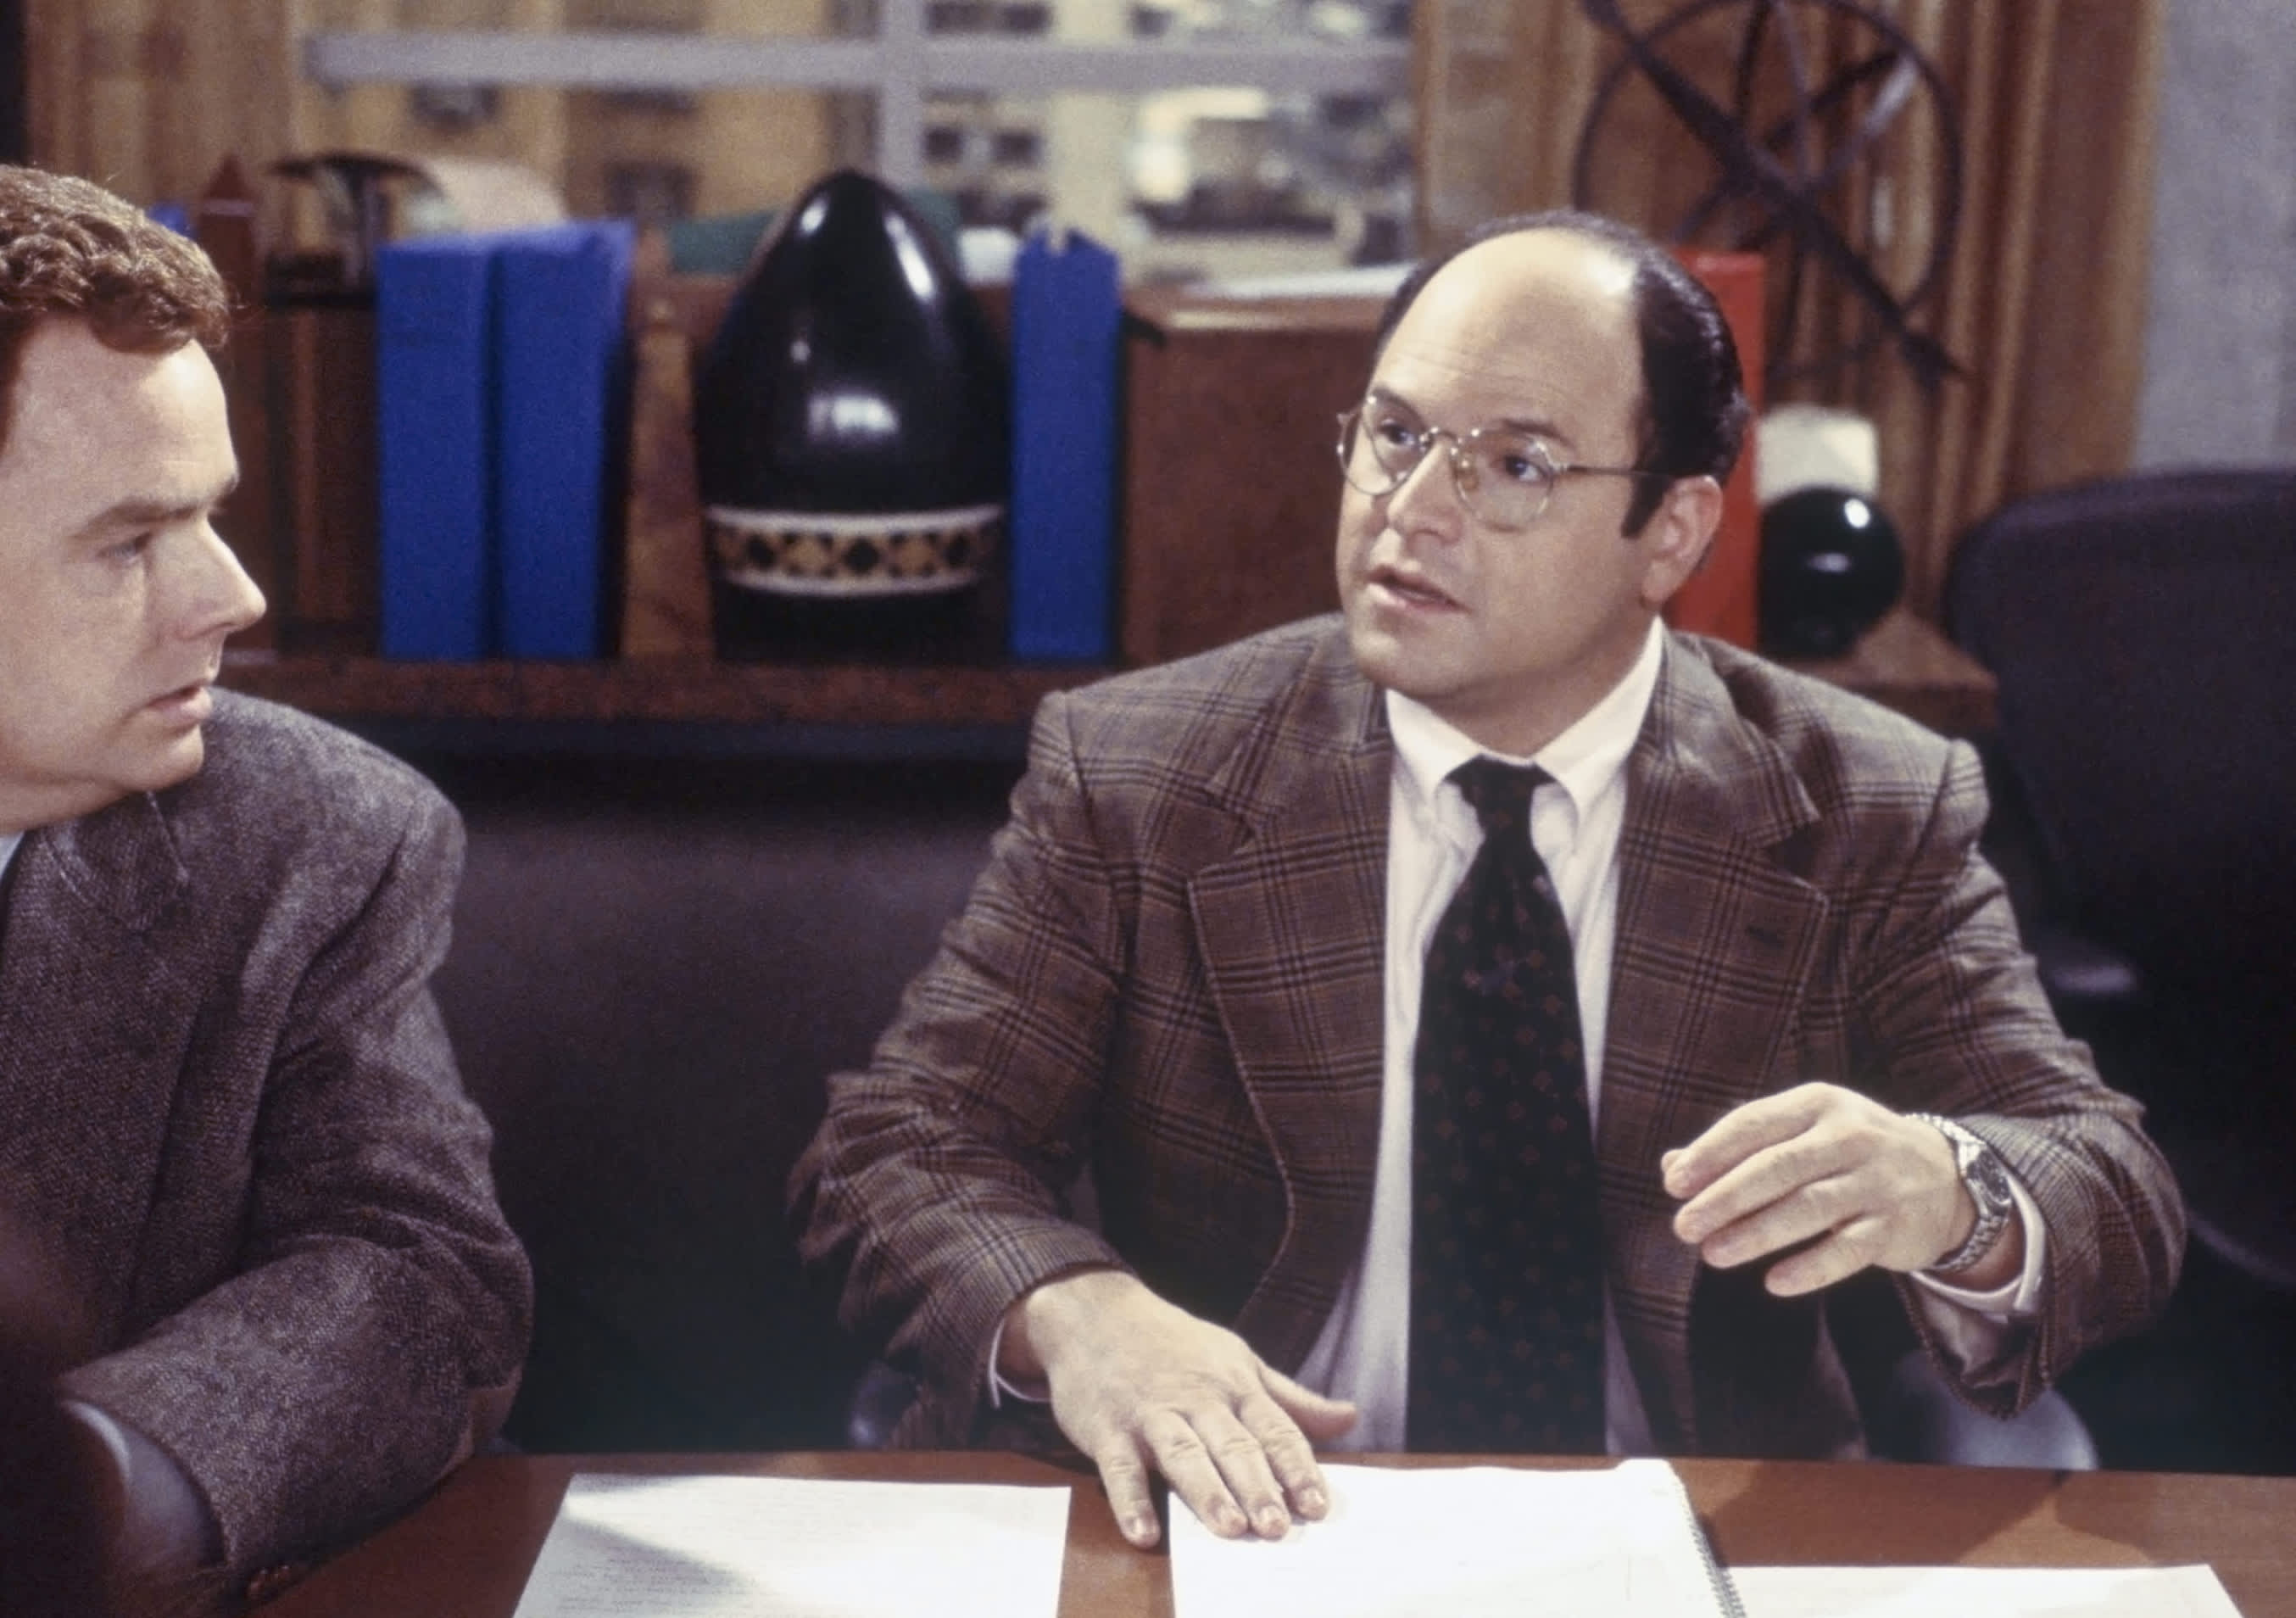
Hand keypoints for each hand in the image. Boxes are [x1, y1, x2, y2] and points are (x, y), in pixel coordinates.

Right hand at [999, 1270, 1356, 1548]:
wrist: (1097, 1311)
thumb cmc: (1175, 1344)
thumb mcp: (1238, 1360)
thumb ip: (1291, 1398)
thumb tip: (1350, 1418)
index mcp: (1234, 1385)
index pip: (1274, 1429)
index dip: (1297, 1468)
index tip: (1317, 1506)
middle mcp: (1197, 1399)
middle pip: (1233, 1445)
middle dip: (1258, 1486)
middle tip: (1278, 1527)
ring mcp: (1151, 1413)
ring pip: (1183, 1453)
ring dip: (1207, 1491)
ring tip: (1231, 1527)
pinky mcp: (1108, 1429)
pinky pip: (1120, 1468)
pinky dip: (1131, 1500)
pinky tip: (1144, 1532)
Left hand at [1662, 1083, 2008, 1295]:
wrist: (1942, 1177)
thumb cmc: (1846, 1152)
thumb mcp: (1800, 1133)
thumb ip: (1739, 1148)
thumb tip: (1672, 1167)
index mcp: (1817, 1104)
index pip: (1753, 1124)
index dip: (1710, 1154)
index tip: (1674, 1185)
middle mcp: (1849, 1136)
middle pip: (1777, 1168)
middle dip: (1725, 1198)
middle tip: (1684, 1226)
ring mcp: (1875, 1181)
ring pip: (1809, 1208)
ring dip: (1756, 1233)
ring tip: (1713, 1254)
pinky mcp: (1894, 1226)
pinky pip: (1848, 1250)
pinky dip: (1810, 1268)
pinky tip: (1773, 1283)